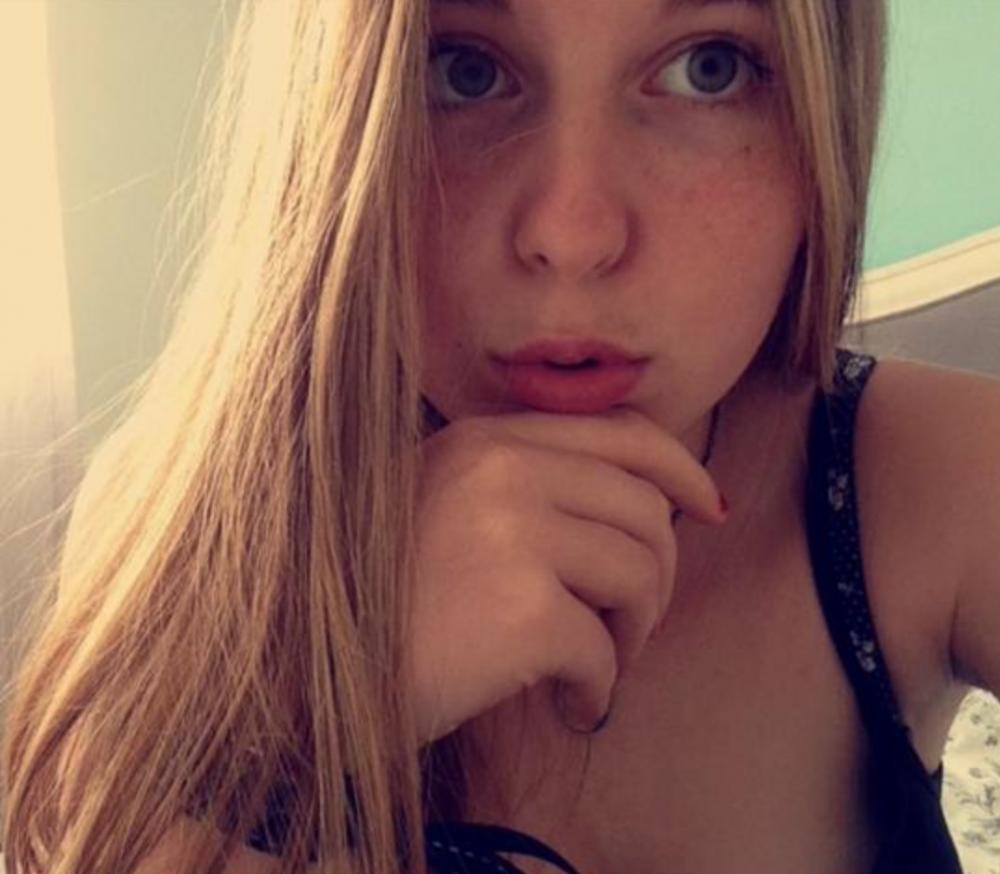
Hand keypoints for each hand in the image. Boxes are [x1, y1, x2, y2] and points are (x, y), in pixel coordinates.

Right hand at [407, 405, 725, 745]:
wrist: (298, 675)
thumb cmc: (382, 601)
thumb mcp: (446, 508)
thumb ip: (531, 488)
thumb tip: (655, 506)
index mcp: (487, 440)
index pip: (623, 434)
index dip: (681, 471)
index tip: (710, 509)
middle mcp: (502, 469)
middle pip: (647, 510)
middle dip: (656, 578)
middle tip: (626, 629)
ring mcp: (510, 531)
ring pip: (641, 573)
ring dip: (633, 634)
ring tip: (593, 666)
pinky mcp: (520, 607)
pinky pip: (605, 649)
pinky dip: (600, 689)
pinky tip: (567, 704)